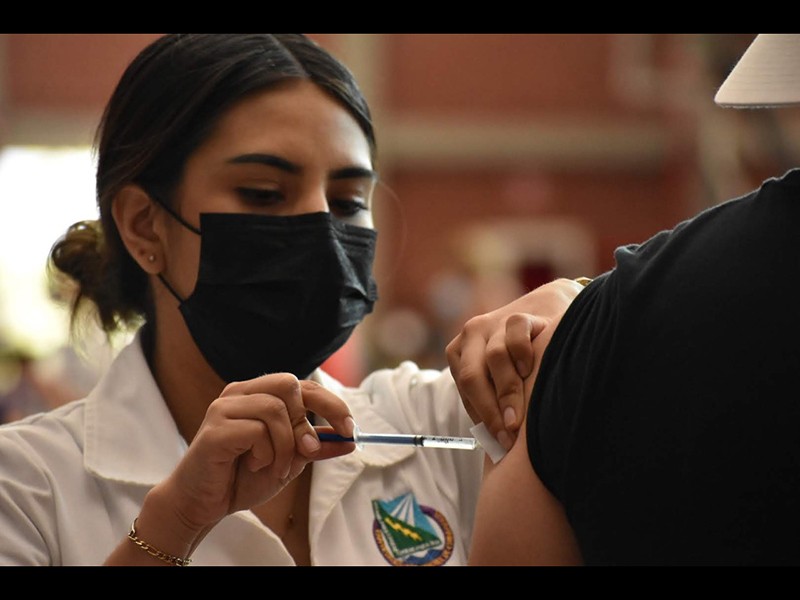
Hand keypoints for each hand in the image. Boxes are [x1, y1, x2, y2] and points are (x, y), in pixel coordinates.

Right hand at [139, 374, 354, 554]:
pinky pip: (257, 431)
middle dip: (305, 422)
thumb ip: (315, 447)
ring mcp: (224, 407)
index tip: (349, 428)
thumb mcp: (289, 462)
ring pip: (276, 409)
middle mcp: (240, 393)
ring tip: (274, 467)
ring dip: (285, 446)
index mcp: (258, 394)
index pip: (303, 385)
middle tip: (305, 452)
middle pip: (290, 384)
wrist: (203, 503)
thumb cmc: (241, 478)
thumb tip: (350, 440)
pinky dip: (265, 454)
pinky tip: (253, 465)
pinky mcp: (215, 429)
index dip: (331, 404)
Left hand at [446, 278, 583, 449]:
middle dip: (492, 410)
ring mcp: (494, 322)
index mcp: (460, 353)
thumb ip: (493, 399)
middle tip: (511, 433)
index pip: (465, 390)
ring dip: (509, 389)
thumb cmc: (523, 356)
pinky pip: (516, 333)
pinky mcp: (519, 314)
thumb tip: (496, 444)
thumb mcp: (502, 376)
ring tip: (523, 411)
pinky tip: (532, 369)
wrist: (549, 312)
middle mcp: (471, 336)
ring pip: (494, 357)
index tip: (501, 442)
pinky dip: (523, 353)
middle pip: (473, 376)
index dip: (483, 418)